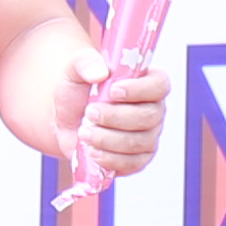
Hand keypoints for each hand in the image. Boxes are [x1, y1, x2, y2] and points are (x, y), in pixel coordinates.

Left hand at [72, 45, 168, 179]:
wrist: (66, 121)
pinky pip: (132, 164)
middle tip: (89, 112)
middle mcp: (154, 110)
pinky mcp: (138, 159)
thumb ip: (84, 62)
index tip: (112, 91)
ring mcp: (149, 136)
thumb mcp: (74, 70)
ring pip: (139, 142)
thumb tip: (100, 72)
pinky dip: (110, 159)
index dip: (140, 90)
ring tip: (84, 132)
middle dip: (116, 117)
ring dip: (108, 138)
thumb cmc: (77, 92)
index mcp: (147, 82)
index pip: (159, 85)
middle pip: (149, 117)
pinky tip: (92, 151)